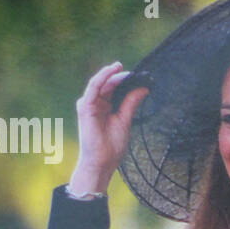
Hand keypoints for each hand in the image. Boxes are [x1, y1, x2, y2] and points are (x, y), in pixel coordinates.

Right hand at [68, 62, 148, 194]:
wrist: (102, 162)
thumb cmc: (112, 145)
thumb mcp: (125, 119)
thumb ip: (131, 103)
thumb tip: (144, 88)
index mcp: (104, 106)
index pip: (114, 88)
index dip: (125, 80)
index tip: (141, 76)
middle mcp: (95, 103)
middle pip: (107, 84)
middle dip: (119, 75)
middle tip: (135, 72)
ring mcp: (89, 104)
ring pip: (98, 82)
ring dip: (109, 73)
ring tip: (120, 66)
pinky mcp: (85, 107)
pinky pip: (93, 88)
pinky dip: (102, 78)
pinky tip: (111, 72)